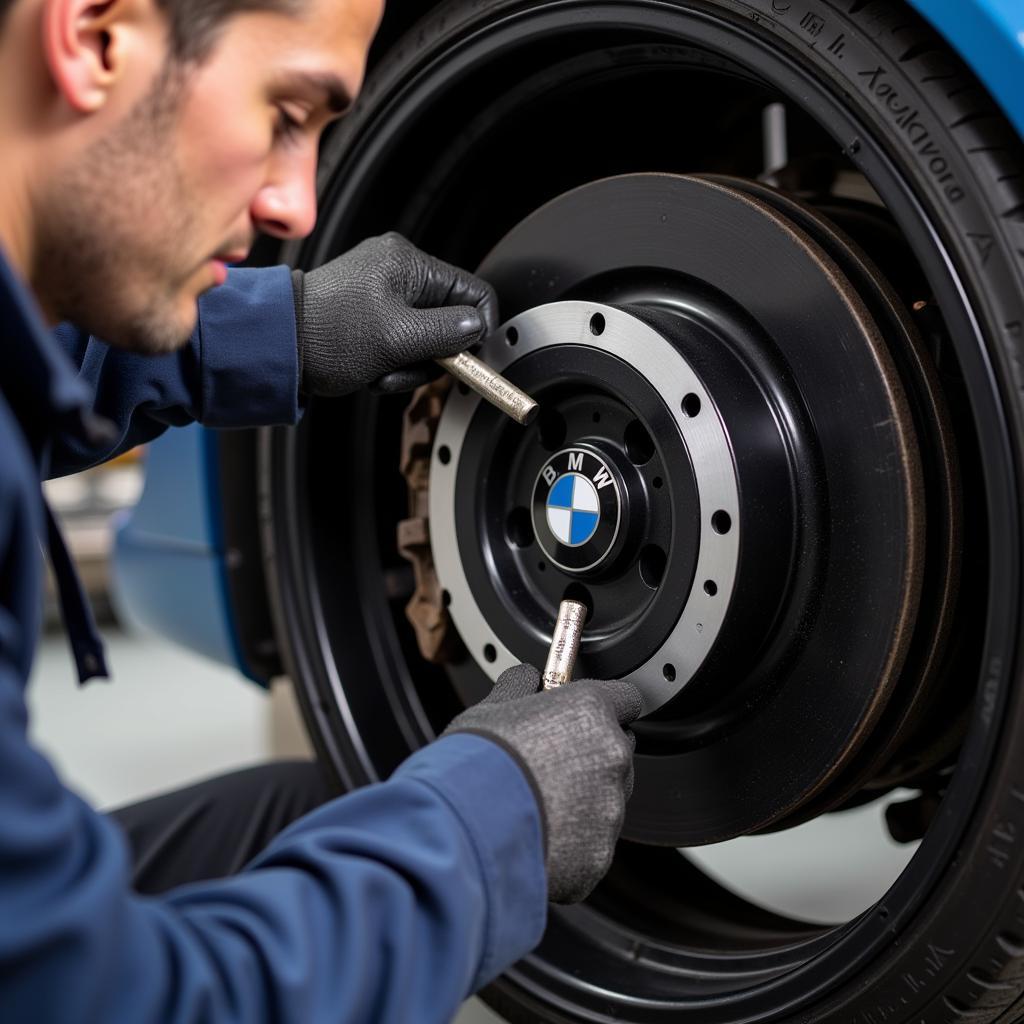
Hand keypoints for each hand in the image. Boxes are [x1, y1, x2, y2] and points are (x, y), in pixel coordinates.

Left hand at [292, 232, 498, 396]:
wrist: (275, 346)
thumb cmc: (326, 336)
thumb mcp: (399, 339)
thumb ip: (448, 332)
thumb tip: (477, 328)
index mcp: (408, 262)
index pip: (473, 292)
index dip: (479, 330)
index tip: (468, 359)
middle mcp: (397, 266)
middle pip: (449, 318)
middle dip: (431, 354)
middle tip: (405, 369)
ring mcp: (381, 287)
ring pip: (425, 335)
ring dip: (409, 363)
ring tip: (380, 371)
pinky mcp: (368, 308)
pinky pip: (401, 339)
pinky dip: (391, 360)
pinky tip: (371, 368)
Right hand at [444, 664, 642, 903]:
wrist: (464, 826)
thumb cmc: (475, 763)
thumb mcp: (491, 708)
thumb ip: (520, 687)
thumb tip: (527, 679)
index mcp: (589, 712)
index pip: (626, 699)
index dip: (605, 708)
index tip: (585, 716)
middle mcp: (610, 756)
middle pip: (618, 752)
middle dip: (592, 757)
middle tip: (550, 764)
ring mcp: (609, 809)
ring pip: (607, 801)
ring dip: (582, 802)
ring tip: (535, 805)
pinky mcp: (599, 854)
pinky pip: (592, 845)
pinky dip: (572, 844)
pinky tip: (537, 835)